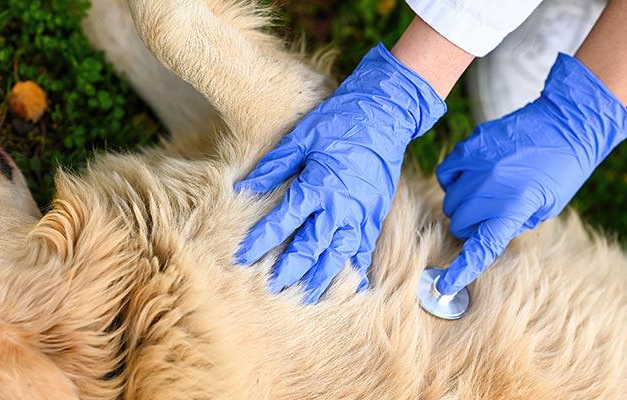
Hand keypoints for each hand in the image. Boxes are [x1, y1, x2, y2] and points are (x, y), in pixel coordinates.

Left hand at [235, 43, 445, 301]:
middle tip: (272, 288)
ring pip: (339, 255)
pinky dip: (353, 268)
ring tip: (307, 296)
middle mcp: (340, 206)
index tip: (242, 257)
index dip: (260, 241)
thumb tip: (244, 188)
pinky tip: (345, 283)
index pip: (282, 222)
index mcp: (317, 185)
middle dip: (290, 270)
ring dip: (322, 278)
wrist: (384, 114)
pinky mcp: (376, 214)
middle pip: (311, 248)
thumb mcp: (300, 138)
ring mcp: (362, 213)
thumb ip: (273, 167)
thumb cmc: (339, 122)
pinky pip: (364, 249)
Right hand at [435, 53, 626, 294]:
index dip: (461, 270)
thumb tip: (483, 233)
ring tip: (485, 193)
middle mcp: (490, 188)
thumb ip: (511, 223)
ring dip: (462, 204)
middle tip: (489, 216)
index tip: (445, 286)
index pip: (481, 247)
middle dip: (471, 226)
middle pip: (459, 223)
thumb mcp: (544, 207)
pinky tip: (470, 177)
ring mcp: (477, 165)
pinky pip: (445, 174)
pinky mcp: (468, 147)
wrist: (564, 124)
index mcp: (514, 207)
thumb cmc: (560, 170)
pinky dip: (453, 181)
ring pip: (450, 201)